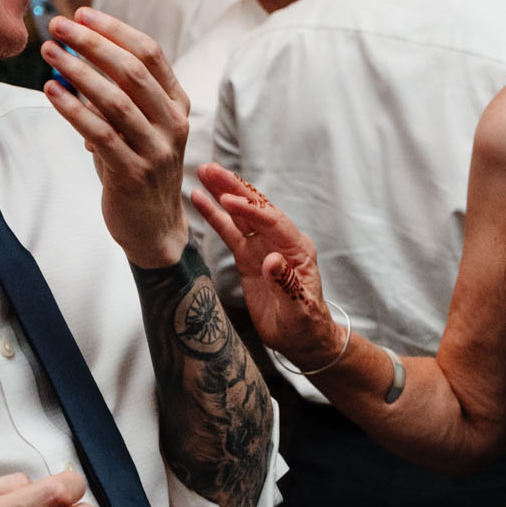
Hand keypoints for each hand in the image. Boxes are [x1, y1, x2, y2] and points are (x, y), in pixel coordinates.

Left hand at [41, 8, 191, 267]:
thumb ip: (117, 95)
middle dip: (93, 43)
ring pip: (116, 100)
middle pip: (134, 71)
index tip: (82, 14)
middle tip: (59, 26)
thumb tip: (74, 57)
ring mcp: (156, 151)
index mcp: (177, 105)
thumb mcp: (137, 127)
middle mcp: (173, 124)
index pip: (151, 54)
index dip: (115, 30)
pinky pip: (100, 134)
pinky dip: (73, 109)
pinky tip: (52, 91)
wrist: (153, 227)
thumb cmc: (138, 169)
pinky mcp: (133, 174)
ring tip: (50, 53)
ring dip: (78, 72)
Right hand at [190, 164, 344, 369]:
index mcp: (297, 249)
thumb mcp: (299, 309)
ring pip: (240, 214)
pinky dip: (215, 215)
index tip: (229, 200)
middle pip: (255, 208)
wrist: (303, 338)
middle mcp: (280, 241)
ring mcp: (262, 246)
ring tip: (202, 172)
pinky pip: (229, 231)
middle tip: (210, 169)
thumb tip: (272, 260)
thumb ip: (286, 284)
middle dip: (234, 187)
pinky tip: (199, 198)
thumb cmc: (306, 324)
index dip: (251, 210)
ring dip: (222, 193)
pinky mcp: (248, 256)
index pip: (273, 221)